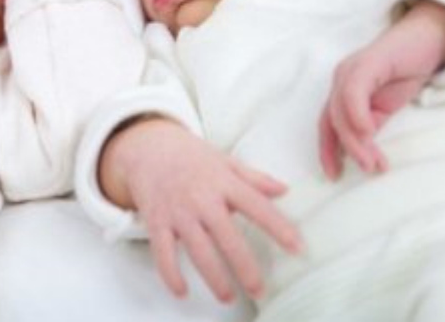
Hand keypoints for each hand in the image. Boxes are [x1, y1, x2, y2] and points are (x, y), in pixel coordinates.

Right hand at [100, 117, 301, 301]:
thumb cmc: (190, 155)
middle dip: (244, 267)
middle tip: (259, 290)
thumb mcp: (224, 160)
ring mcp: (178, 212)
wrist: (147, 147)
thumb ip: (253, 177)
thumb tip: (284, 190)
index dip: (279, 227)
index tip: (297, 248)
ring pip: (198, 251)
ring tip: (228, 297)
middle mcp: (201, 199)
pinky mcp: (156, 222)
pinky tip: (182, 292)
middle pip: (227, 237)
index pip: (257, 206)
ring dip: (213, 277)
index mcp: (223, 182)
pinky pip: (163, 254)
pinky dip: (171, 275)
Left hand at [319, 0, 444, 178]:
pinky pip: (353, 91)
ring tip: (373, 161)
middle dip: (346, 150)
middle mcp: (340, 81)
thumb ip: (370, 124)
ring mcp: (350, 71)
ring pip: (341, 111)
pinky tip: (368, 131)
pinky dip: (356, 113)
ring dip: (356, 140)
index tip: (333, 175)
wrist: (428, 39)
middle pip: (332, 122)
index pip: (327, 125)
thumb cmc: (406, 71)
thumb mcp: (386, 106)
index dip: (327, 151)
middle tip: (367, 169)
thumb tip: (361, 150)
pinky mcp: (366, 63)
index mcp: (342, 92)